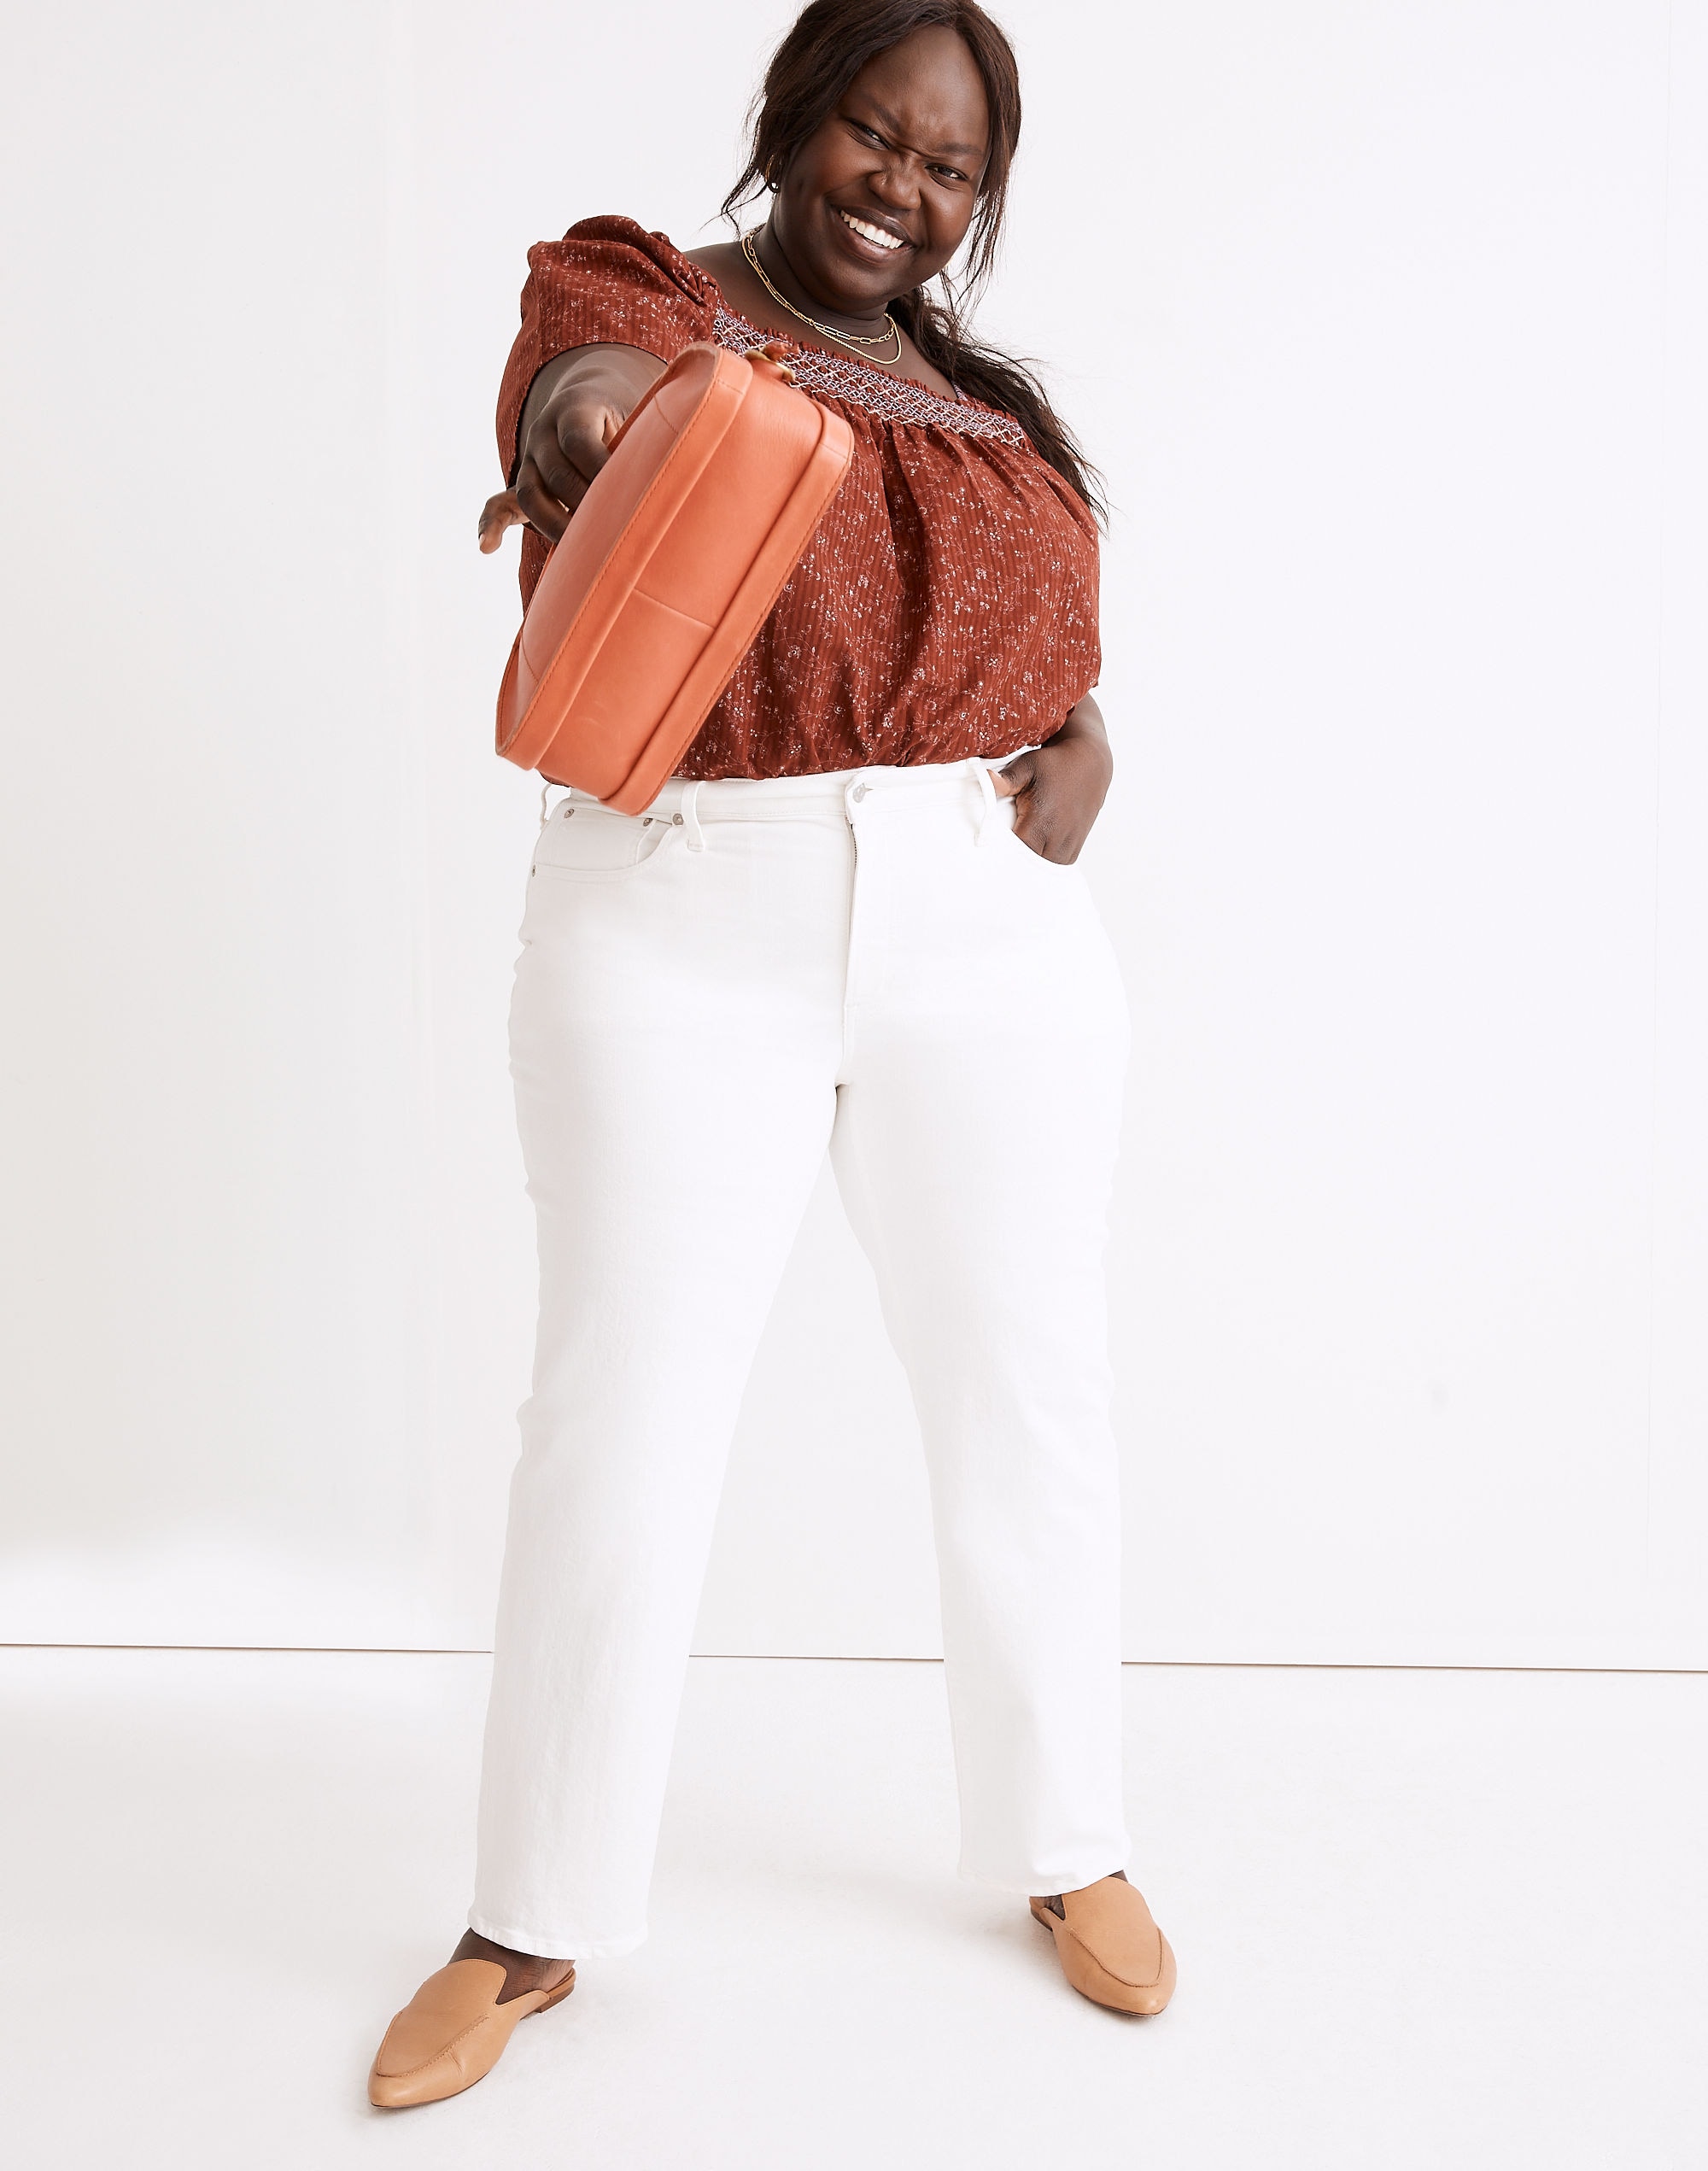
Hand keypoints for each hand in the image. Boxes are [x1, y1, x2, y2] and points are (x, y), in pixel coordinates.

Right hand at [478, 343, 664, 552]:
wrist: (588, 403)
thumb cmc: (628, 423)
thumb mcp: (639, 417)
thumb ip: (655, 432)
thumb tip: (699, 437)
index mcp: (575, 409)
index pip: (581, 441)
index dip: (601, 469)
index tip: (627, 496)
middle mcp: (545, 432)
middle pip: (556, 471)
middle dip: (582, 503)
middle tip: (610, 532)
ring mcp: (530, 459)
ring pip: (529, 492)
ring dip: (552, 523)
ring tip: (577, 550)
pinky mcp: (524, 485)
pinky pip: (499, 504)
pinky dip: (491, 525)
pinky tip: (486, 548)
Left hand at [991, 695, 1112, 861]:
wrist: (1089, 762)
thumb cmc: (1054, 764)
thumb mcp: (1028, 766)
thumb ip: (1007, 780)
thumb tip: (987, 778)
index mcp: (1042, 819)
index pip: (1018, 852)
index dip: (1004, 854)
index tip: (993, 849)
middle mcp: (1058, 835)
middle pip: (1031, 864)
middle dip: (1016, 861)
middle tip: (1002, 853)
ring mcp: (1070, 841)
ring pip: (1046, 866)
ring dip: (1033, 863)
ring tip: (1020, 853)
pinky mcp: (1078, 842)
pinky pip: (1060, 862)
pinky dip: (1048, 860)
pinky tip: (1038, 850)